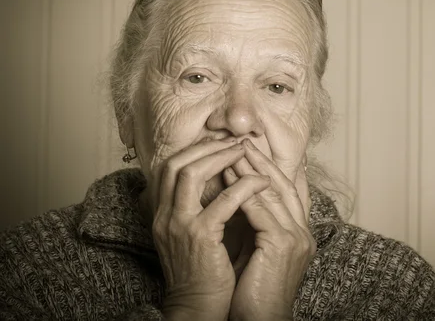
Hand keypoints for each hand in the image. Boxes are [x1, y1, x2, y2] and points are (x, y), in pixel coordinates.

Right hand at [150, 138, 269, 320]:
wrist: (198, 309)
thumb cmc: (204, 272)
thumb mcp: (195, 234)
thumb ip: (201, 207)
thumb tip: (225, 177)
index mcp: (163, 214)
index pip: (170, 168)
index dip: (195, 150)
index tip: (219, 142)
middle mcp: (165, 216)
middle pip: (176, 163)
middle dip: (206, 147)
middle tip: (233, 140)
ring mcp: (179, 225)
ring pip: (191, 173)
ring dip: (221, 157)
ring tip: (245, 151)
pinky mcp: (200, 237)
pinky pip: (223, 201)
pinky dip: (244, 186)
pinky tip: (261, 182)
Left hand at [225, 139, 315, 320]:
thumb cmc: (252, 293)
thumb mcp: (256, 252)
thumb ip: (253, 225)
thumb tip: (235, 196)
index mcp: (299, 234)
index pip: (287, 191)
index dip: (270, 168)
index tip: (252, 150)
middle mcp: (303, 233)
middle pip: (283, 185)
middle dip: (261, 161)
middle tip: (241, 142)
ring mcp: (296, 238)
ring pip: (272, 193)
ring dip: (250, 170)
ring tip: (231, 151)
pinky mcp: (283, 245)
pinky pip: (261, 210)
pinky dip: (244, 191)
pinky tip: (229, 177)